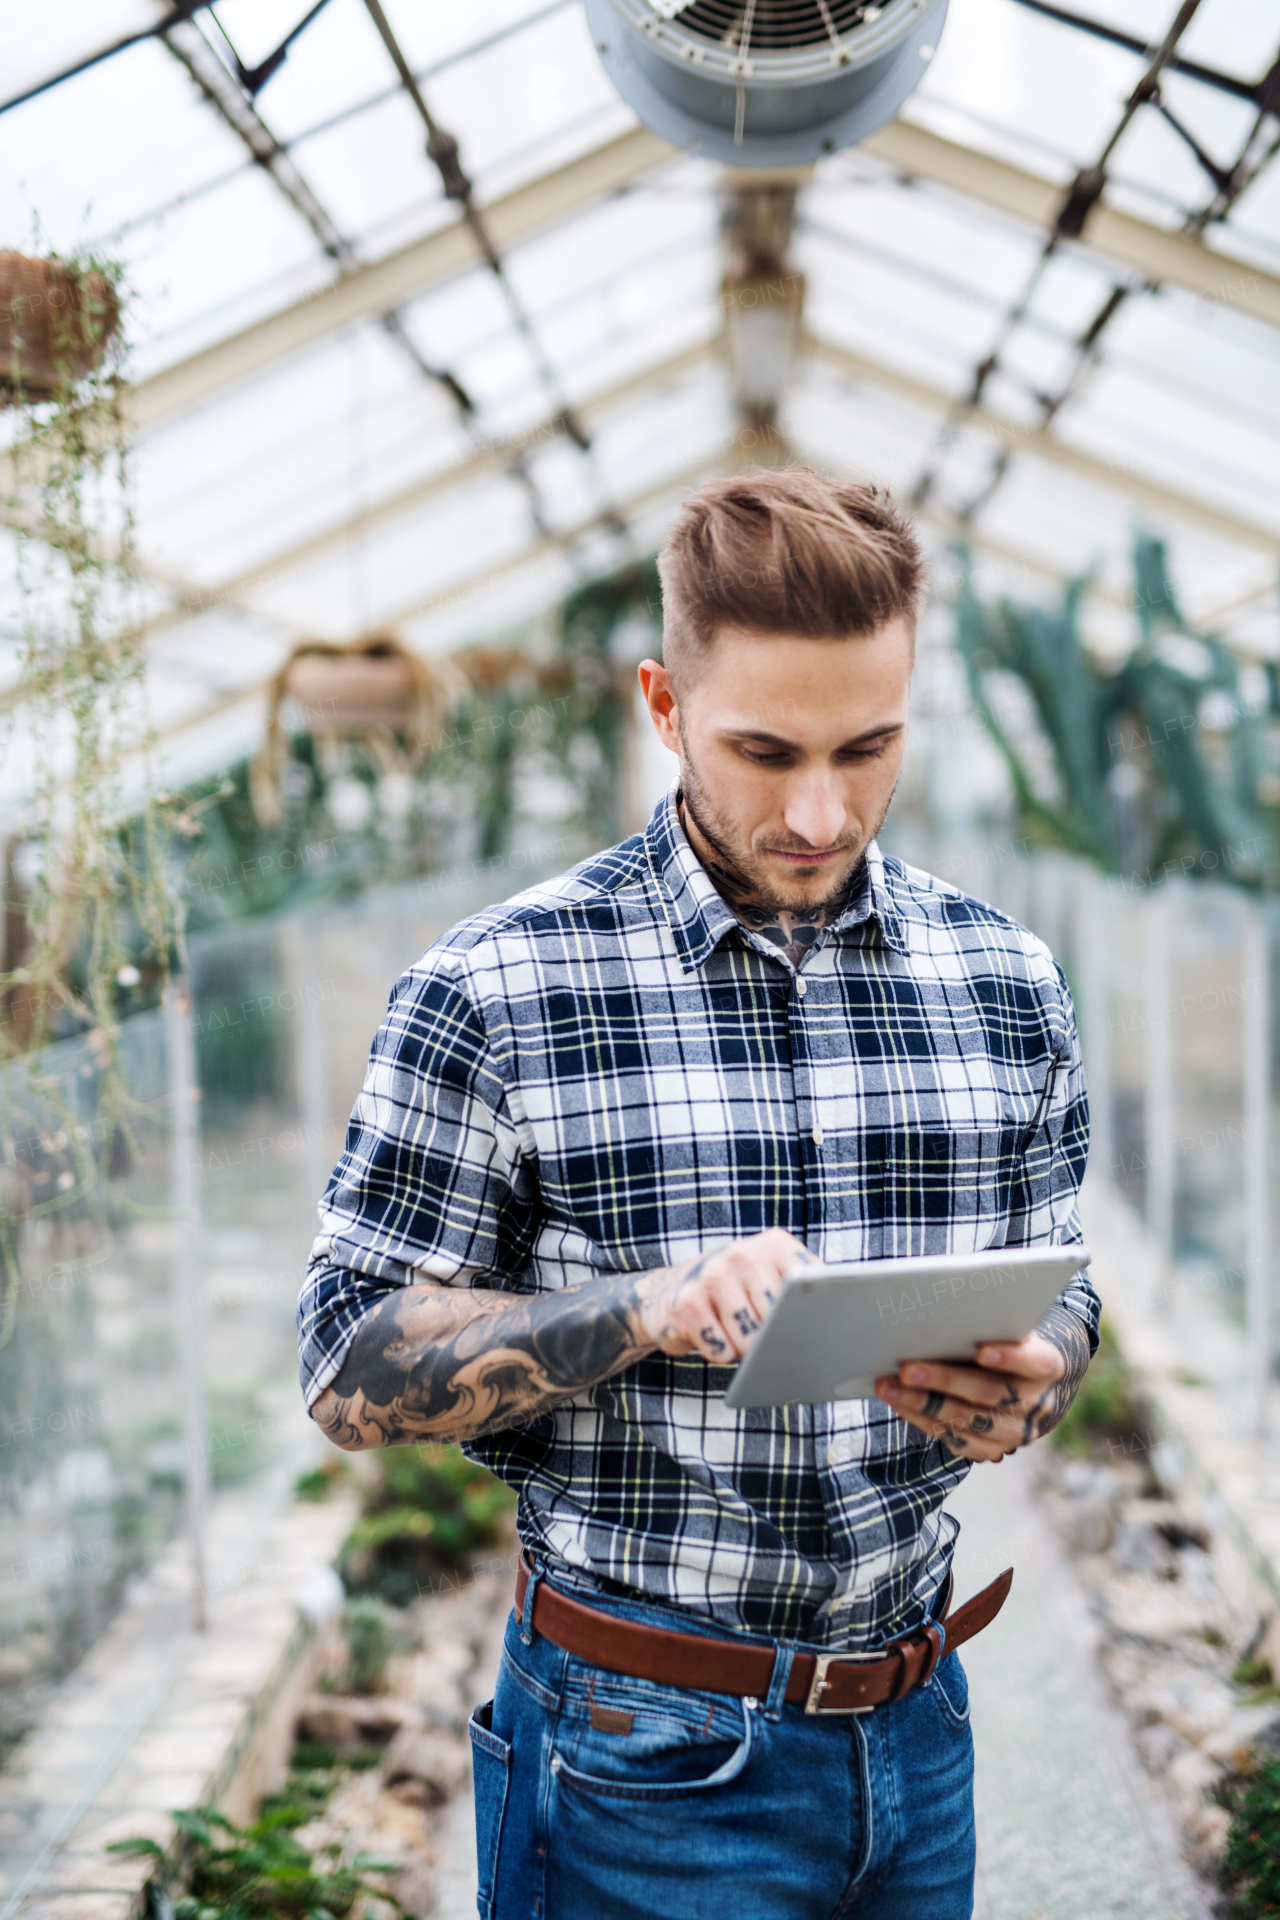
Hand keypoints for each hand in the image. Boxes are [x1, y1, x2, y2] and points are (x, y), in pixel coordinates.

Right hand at [637, 1229, 814, 1364]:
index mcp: (775, 1244)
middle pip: (781, 1322)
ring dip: (745, 1350)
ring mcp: (713, 1274)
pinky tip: (711, 1333)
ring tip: (732, 1328)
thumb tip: (831, 1329)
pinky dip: (719, 1353)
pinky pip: (721, 1350)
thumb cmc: (738, 1293)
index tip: (815, 1328)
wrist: (671, 1291)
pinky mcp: (687, 1302)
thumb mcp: (773, 1282)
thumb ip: (803, 1295)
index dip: (814, 1314)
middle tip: (757, 1326)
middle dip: (773, 1338)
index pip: (812, 1286)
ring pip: (751, 1342)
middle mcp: (743, 1253)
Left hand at [874, 1331, 1070, 1461]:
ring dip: (922, 1404)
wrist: (1033, 1385)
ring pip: (967, 1420)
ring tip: (888, 1387)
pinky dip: (925, 1422)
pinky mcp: (996, 1450)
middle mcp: (1038, 1403)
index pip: (1034, 1362)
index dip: (1009, 1356)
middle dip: (942, 1380)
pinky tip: (901, 1405)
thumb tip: (937, 1316)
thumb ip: (988, 1326)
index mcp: (1047, 1366)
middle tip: (904, 1369)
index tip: (980, 1349)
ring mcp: (1018, 1432)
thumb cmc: (1008, 1343)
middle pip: (988, 1393)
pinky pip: (957, 1442)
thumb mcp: (1009, 1330)